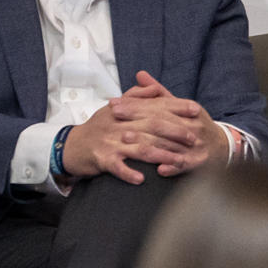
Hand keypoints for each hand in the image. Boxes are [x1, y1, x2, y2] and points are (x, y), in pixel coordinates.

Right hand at [61, 70, 225, 181]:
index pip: (155, 106)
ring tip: (178, 161)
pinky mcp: (101, 159)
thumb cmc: (97, 127)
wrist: (71, 145)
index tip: (196, 110)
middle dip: (175, 131)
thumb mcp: (115, 107)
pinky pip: (117, 166)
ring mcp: (111, 142)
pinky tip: (142, 179)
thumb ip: (136, 96)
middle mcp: (120, 124)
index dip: (177, 107)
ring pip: (140, 147)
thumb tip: (155, 88)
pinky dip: (129, 172)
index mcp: (125, 111)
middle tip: (193, 138)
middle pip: (152, 125)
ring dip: (161, 154)